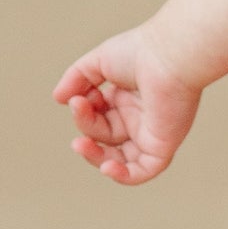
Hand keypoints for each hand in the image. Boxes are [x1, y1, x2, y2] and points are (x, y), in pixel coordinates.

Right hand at [52, 29, 202, 184]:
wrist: (168, 56)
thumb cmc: (139, 52)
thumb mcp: (98, 62)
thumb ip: (76, 79)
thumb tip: (59, 99)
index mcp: (127, 98)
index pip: (97, 116)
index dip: (82, 111)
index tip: (80, 95)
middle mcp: (139, 117)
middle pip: (103, 136)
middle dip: (85, 125)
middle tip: (79, 105)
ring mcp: (150, 133)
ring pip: (119, 159)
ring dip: (94, 156)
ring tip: (80, 145)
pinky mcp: (162, 145)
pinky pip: (142, 172)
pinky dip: (123, 176)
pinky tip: (106, 166)